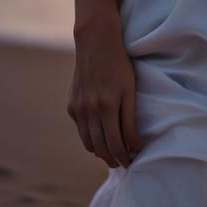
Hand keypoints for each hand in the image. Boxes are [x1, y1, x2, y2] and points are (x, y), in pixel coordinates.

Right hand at [67, 0, 142, 168]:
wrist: (96, 43)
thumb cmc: (119, 64)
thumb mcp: (130, 89)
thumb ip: (131, 119)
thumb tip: (135, 145)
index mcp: (107, 106)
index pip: (115, 144)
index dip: (124, 157)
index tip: (132, 162)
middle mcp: (90, 110)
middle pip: (101, 148)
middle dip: (112, 159)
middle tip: (123, 163)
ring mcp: (78, 109)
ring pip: (88, 143)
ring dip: (100, 152)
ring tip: (112, 154)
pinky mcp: (71, 106)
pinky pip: (81, 131)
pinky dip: (90, 138)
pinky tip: (100, 137)